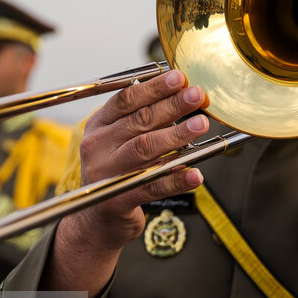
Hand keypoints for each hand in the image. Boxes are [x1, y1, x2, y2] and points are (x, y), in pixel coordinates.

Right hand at [45, 70, 208, 297]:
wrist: (96, 221)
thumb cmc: (118, 173)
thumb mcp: (119, 141)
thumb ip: (142, 121)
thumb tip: (182, 96)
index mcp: (98, 126)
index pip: (126, 100)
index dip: (153, 87)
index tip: (179, 77)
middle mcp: (98, 146)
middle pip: (138, 121)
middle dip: (171, 106)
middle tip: (197, 95)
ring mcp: (106, 174)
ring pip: (145, 149)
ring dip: (176, 135)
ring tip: (201, 125)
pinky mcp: (117, 200)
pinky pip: (152, 187)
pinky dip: (176, 179)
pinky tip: (196, 174)